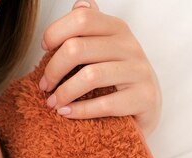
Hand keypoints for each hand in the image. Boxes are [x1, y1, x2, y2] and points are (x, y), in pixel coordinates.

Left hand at [40, 0, 160, 135]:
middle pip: (77, 48)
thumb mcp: (106, 48)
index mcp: (117, 29)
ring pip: (90, 76)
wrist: (147, 107)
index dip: (55, 32)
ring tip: (53, 103)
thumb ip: (91, 28)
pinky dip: (79, 110)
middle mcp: (130, 46)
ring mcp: (139, 71)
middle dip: (53, 70)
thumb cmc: (118, 77)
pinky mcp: (144, 97)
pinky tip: (67, 113)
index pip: (81, 18)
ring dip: (64, 93)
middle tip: (45, 86)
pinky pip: (105, 104)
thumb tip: (80, 4)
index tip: (44, 50)